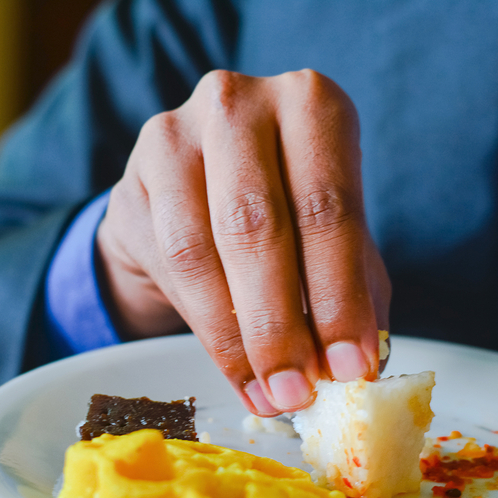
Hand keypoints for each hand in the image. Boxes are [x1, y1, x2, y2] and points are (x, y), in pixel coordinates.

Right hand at [96, 69, 389, 414]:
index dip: (340, 296)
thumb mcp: (332, 238)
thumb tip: (361, 370)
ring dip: (240, 338)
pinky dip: (209, 330)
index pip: (329, 206)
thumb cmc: (286, 211)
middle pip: (259, 224)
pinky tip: (239, 372)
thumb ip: (354, 292)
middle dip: (283, 325)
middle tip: (301, 392)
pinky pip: (170, 263)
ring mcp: (178, 131)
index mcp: (311, 104)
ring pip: (204, 250)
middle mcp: (241, 103)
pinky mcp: (136, 172)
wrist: (196, 186)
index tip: (352, 367)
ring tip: (272, 394)